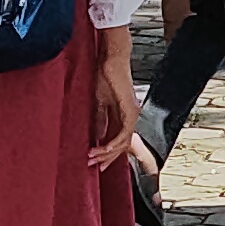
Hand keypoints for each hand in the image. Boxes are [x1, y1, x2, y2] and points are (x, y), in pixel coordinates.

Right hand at [85, 44, 148, 171]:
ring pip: (123, 143)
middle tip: (93, 166)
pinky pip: (124, 134)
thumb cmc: (104, 76)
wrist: (110, 60)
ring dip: (107, 153)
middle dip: (106, 158)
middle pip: (121, 145)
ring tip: (92, 158)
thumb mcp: (98, 102)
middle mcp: (130, 117)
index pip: (117, 140)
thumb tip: (96, 136)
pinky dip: (112, 143)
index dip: (107, 153)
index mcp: (122, 115)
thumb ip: (99, 119)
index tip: (95, 161)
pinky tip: (102, 149)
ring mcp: (132, 114)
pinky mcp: (130, 110)